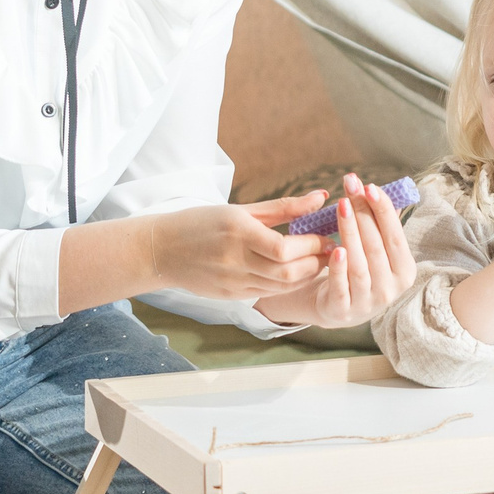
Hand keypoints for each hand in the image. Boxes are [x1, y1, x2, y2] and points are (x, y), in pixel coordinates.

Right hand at [143, 197, 331, 302]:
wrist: (161, 251)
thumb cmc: (202, 222)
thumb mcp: (241, 209)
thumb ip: (284, 206)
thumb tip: (321, 197)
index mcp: (238, 233)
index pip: (285, 249)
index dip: (312, 246)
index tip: (327, 235)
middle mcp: (235, 261)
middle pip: (288, 272)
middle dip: (316, 263)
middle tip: (332, 250)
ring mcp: (233, 283)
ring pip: (282, 287)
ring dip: (306, 276)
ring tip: (319, 261)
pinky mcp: (231, 296)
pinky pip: (269, 293)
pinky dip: (288, 285)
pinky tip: (297, 273)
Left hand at [255, 174, 414, 328]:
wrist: (339, 307)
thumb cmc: (362, 271)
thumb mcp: (378, 253)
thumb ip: (382, 228)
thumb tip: (381, 192)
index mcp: (405, 271)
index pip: (396, 236)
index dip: (384, 210)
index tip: (370, 186)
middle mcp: (390, 289)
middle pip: (376, 246)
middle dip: (363, 212)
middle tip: (351, 186)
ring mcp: (367, 302)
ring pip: (360, 263)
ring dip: (351, 232)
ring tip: (342, 205)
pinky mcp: (343, 310)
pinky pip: (342, 286)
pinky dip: (339, 267)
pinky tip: (336, 247)